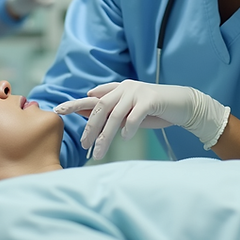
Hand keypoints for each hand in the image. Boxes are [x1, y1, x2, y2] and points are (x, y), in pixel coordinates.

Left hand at [55, 80, 230, 159]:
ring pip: (115, 114)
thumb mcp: (129, 111)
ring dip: (106, 135)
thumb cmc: (154, 110)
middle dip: (90, 127)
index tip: (57, 110)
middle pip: (100, 107)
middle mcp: (125, 88)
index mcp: (118, 89)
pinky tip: (126, 138)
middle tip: (84, 144)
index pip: (92, 98)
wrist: (182, 104)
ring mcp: (137, 92)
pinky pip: (135, 115)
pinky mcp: (151, 99)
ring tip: (100, 152)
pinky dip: (129, 128)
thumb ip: (111, 110)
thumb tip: (86, 109)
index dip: (75, 104)